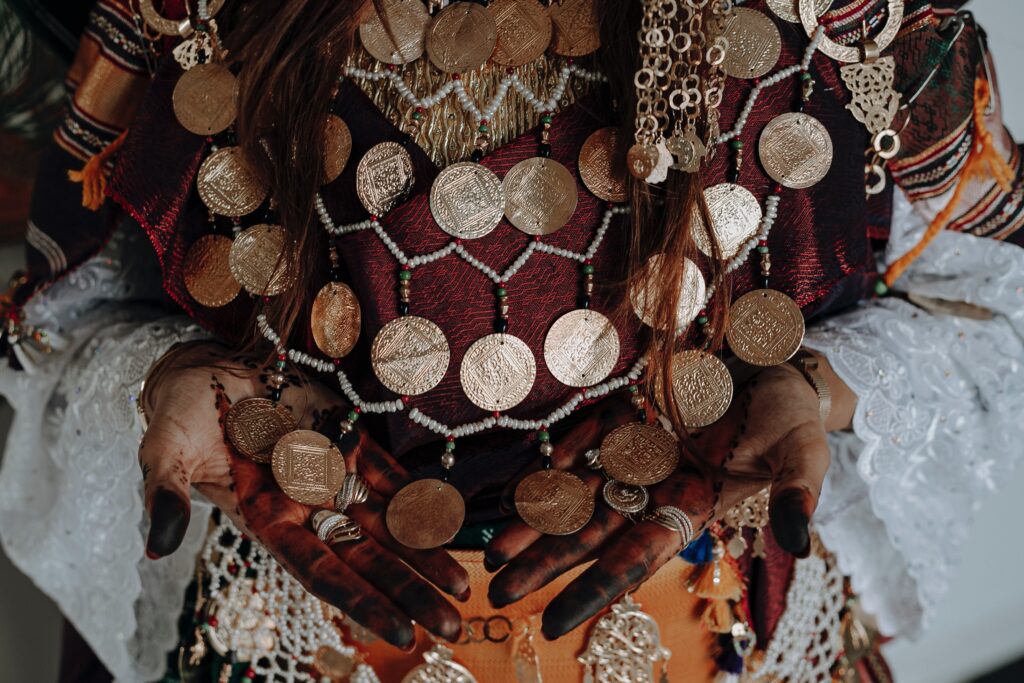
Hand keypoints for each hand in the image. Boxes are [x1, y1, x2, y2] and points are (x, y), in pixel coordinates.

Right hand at [138, 342, 467, 648]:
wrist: (209, 365)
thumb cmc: (182, 410)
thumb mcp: (165, 452)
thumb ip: (168, 496)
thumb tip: (155, 547)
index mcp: (268, 520)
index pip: (323, 572)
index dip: (362, 602)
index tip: (400, 635)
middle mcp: (308, 508)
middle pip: (368, 560)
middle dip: (409, 594)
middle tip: (452, 628)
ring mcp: (334, 478)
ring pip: (388, 527)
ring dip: (425, 559)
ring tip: (462, 591)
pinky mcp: (351, 445)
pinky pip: (394, 480)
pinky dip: (422, 503)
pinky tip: (452, 527)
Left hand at [485, 354, 853, 639]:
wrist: (774, 363)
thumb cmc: (791, 414)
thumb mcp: (803, 453)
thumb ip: (795, 494)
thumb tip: (799, 542)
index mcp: (692, 507)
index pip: (635, 558)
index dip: (592, 590)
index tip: (551, 624)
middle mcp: (655, 489)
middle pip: (591, 534)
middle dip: (545, 564)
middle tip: (498, 593)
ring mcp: (636, 456)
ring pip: (576, 496)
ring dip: (534, 523)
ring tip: (491, 555)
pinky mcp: (625, 420)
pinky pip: (583, 445)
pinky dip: (555, 462)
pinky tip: (523, 485)